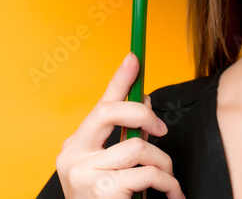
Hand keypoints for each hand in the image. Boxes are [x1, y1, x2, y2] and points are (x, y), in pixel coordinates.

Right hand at [55, 52, 185, 198]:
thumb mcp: (118, 165)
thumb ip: (127, 135)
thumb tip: (144, 99)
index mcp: (75, 146)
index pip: (99, 104)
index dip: (119, 79)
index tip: (135, 57)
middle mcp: (71, 157)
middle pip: (108, 111)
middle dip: (143, 114)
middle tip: (162, 131)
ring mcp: (82, 176)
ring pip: (138, 147)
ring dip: (163, 164)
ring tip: (168, 181)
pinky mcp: (100, 193)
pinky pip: (146, 174)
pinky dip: (167, 184)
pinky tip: (170, 195)